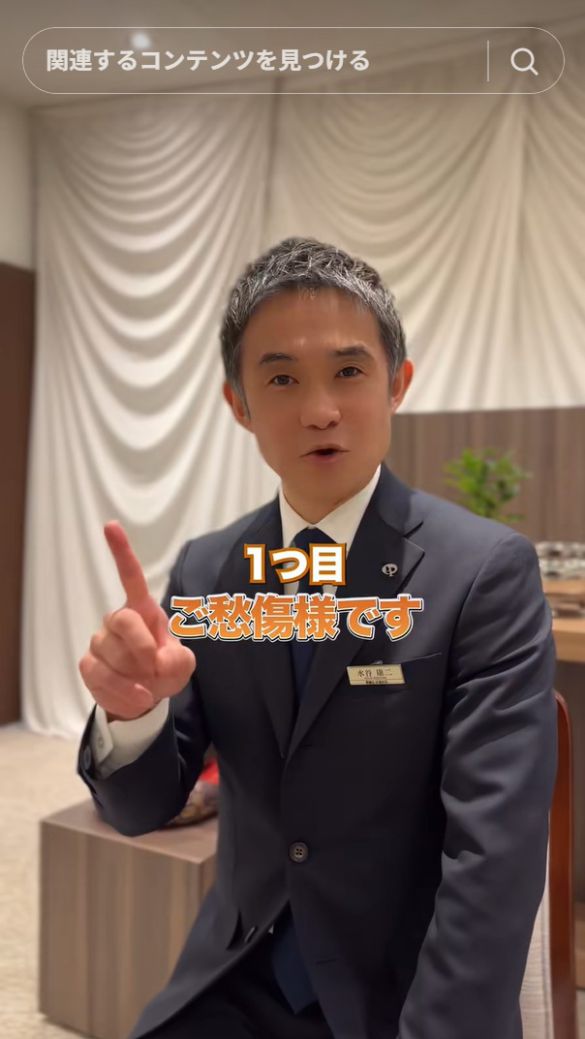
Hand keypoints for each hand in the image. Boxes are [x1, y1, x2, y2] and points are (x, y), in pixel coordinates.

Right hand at [78, 521, 195, 720]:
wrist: (145, 698)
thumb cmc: (164, 671)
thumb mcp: (183, 666)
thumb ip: (180, 660)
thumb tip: (159, 660)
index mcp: (143, 610)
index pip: (131, 576)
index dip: (122, 552)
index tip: (111, 526)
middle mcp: (118, 620)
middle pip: (122, 620)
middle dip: (142, 646)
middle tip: (156, 667)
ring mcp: (100, 642)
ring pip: (111, 654)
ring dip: (135, 678)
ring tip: (148, 690)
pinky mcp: (89, 665)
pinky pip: (100, 676)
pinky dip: (122, 692)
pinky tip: (135, 698)